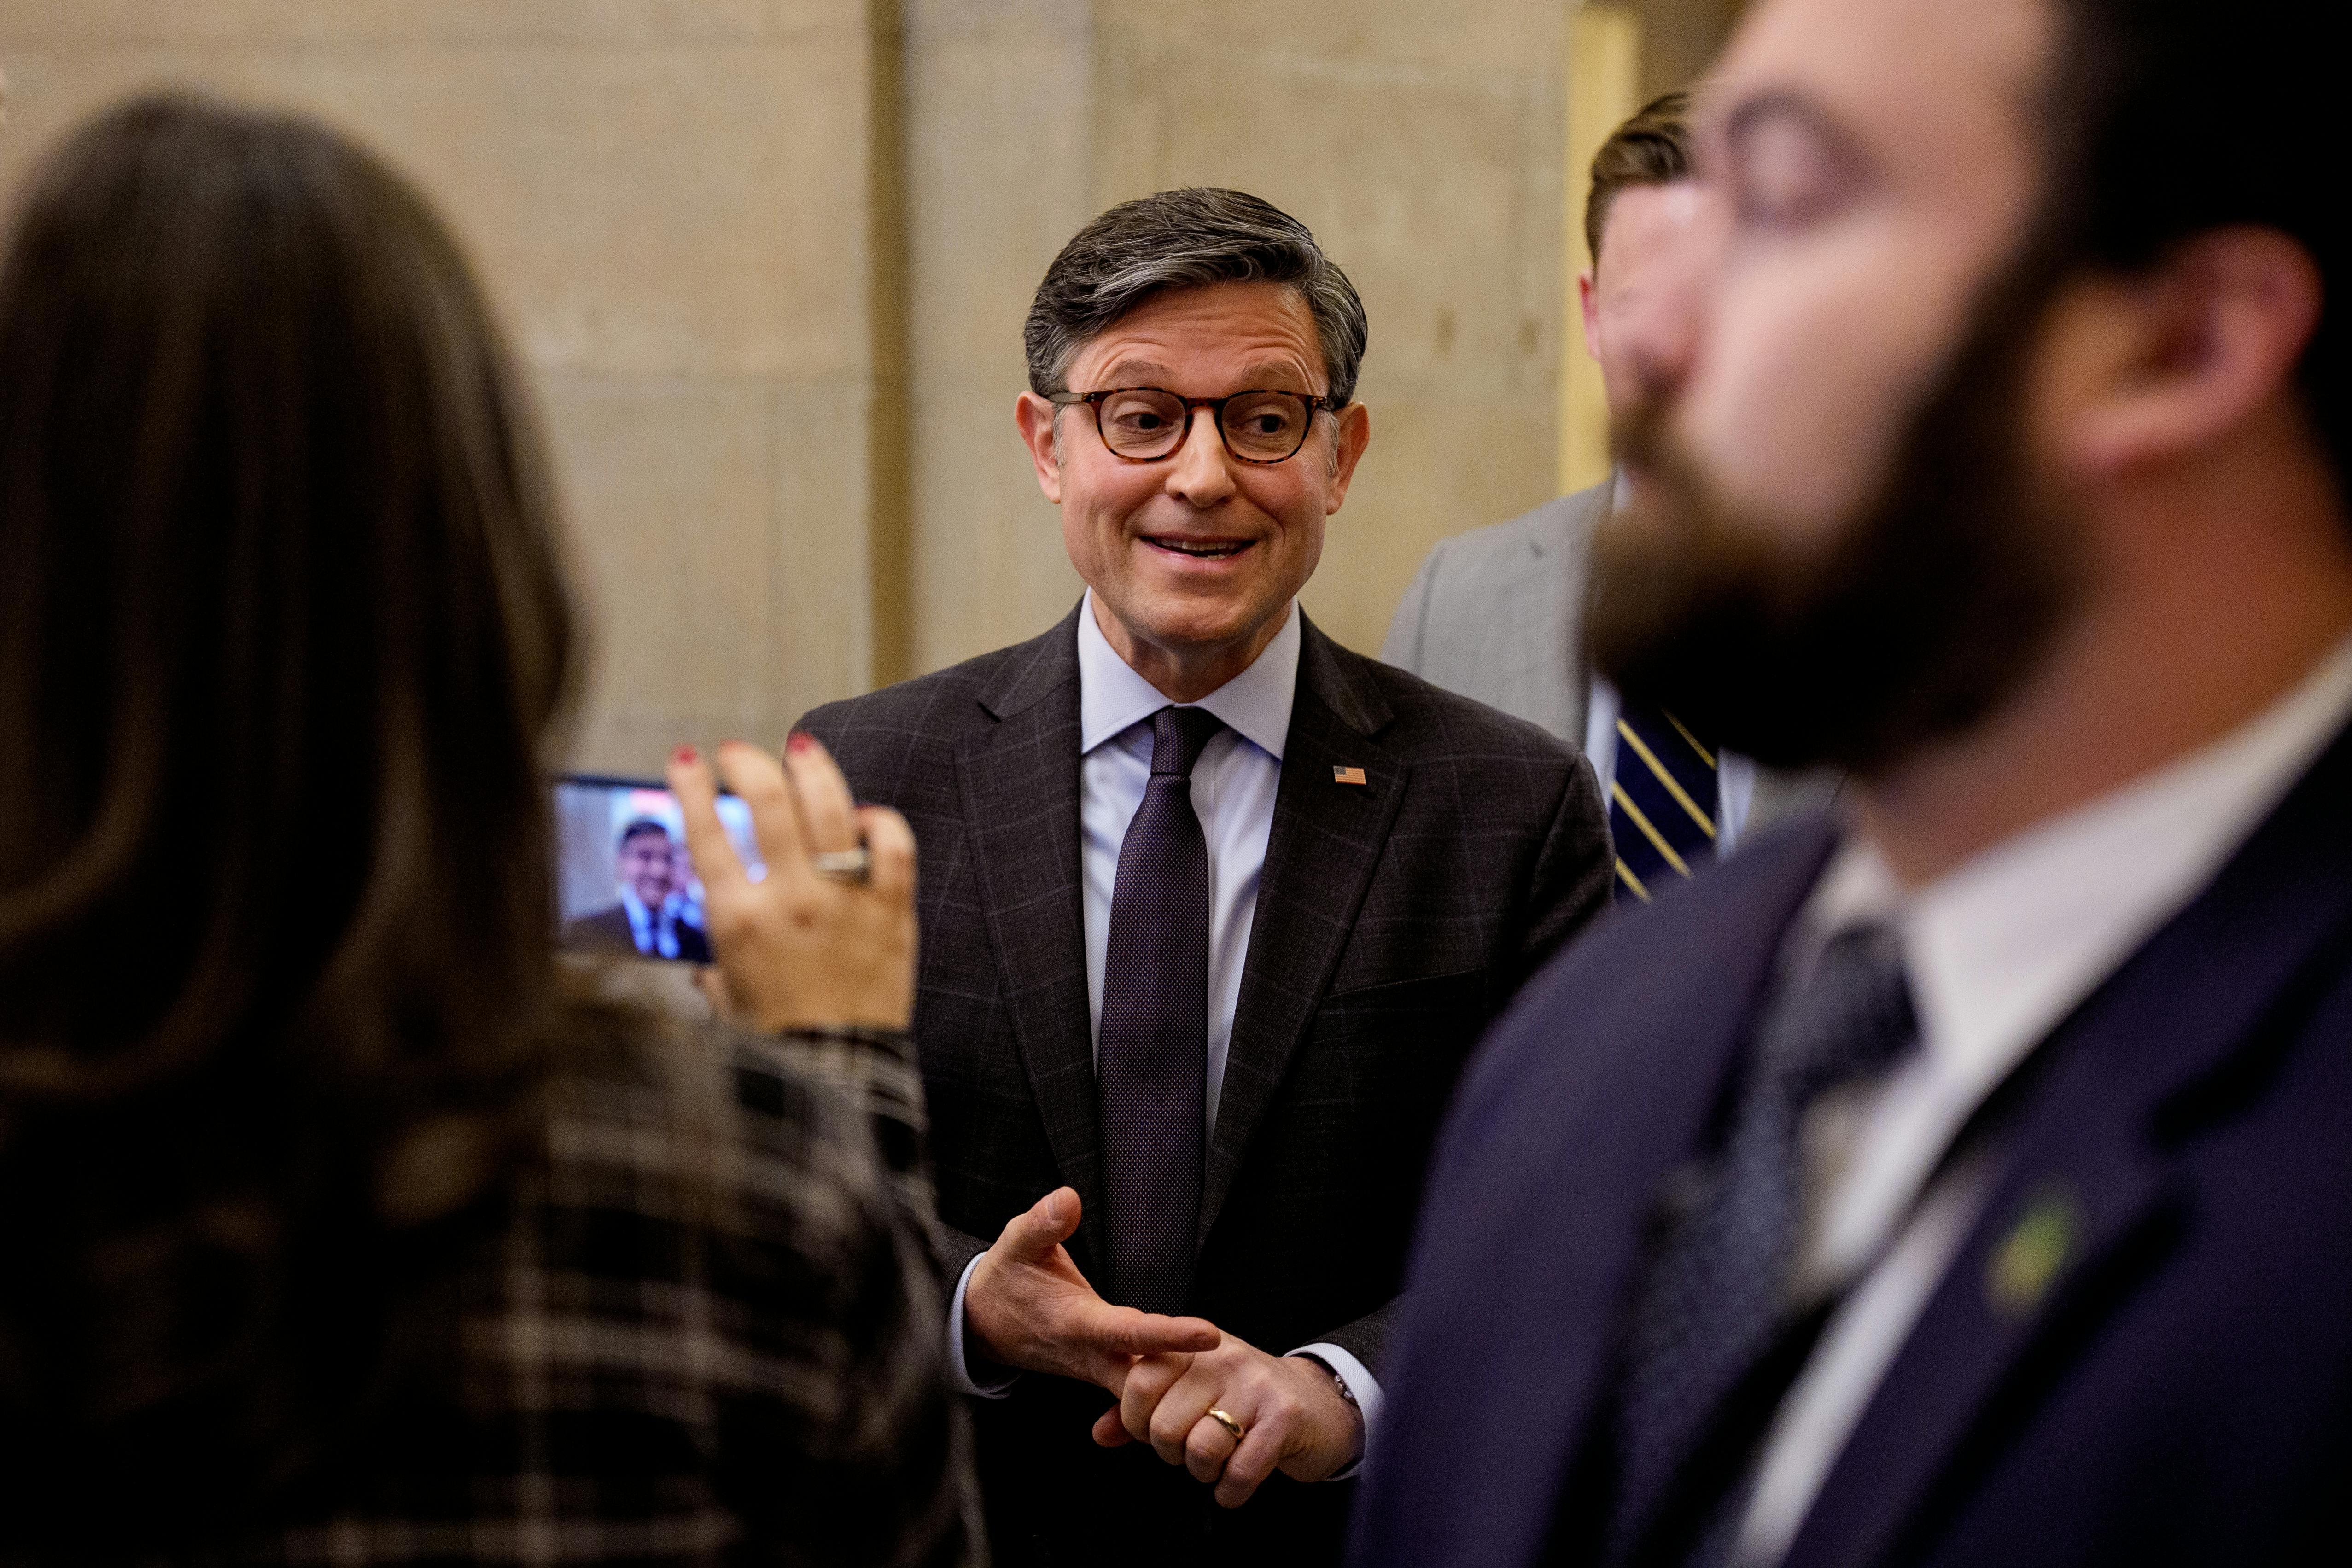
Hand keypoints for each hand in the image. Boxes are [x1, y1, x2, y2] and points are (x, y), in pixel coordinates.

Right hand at [667, 735, 916, 1029]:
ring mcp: (844, 901)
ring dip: (813, 769)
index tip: (685, 760)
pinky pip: (893, 846)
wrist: (841, 1077)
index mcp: (737, 919)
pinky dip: (881, 823)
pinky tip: (866, 816)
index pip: (706, 832)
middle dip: (748, 763)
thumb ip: (715, 977)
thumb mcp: (728, 1005)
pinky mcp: (891, 911)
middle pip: (769, 801)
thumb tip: (705, 973)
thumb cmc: (779, 1046)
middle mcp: (789, 900)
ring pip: (831, 807)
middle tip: (737, 753)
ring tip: (801, 750)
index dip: (690, 786)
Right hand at [964, 1187, 1220, 1389]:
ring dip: (1183, 1386)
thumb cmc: (1004, 1279)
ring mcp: (1097, 1369)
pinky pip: (1139, 1392)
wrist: (980, 1324)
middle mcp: (1091, 1354)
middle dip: (1189, 1379)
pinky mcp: (1101, 1372)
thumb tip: (1069, 1198)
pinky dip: (1168, 1390)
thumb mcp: (1015, 1243)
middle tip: (1241, 1372)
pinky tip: (1201, 1386)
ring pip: (1146, 1390)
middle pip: (1149, 1377)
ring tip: (1235, 1377)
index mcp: (1076, 1324)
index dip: (1169, 1335)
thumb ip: (1042, 1223)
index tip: (1209, 1333)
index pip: (1129, 1332)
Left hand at [1092, 1337, 1362, 1507]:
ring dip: (1202, 1473)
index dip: (1136, 1420)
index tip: (1153, 1432)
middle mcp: (1223, 1358)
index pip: (1139, 1380)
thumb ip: (1142, 1411)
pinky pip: (1239, 1470)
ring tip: (1216, 1466)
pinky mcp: (1284, 1416)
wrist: (1321, 1405)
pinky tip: (1233, 1487)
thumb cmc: (1246, 1403)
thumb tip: (1099, 1434)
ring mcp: (1256, 1385)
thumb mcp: (1193, 1394)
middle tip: (1192, 1453)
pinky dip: (1231, 1492)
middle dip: (1172, 1454)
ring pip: (1201, 1448)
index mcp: (1195, 1349)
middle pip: (1165, 1424)